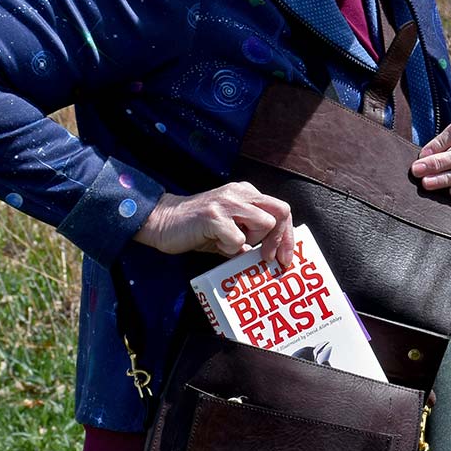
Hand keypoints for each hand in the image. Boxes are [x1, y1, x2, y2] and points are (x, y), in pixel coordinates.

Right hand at [133, 181, 295, 264]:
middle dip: (280, 239)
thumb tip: (274, 253)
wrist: (161, 222)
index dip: (288, 236)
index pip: (282, 210)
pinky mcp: (214, 216)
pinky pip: (238, 239)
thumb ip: (252, 235)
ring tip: (228, 242)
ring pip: (264, 224)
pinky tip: (214, 242)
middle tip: (268, 257)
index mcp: (247, 193)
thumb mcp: (231, 228)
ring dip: (251, 241)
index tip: (285, 258)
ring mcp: (228, 203)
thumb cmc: (198, 229)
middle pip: (281, 212)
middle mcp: (241, 193)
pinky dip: (229, 248)